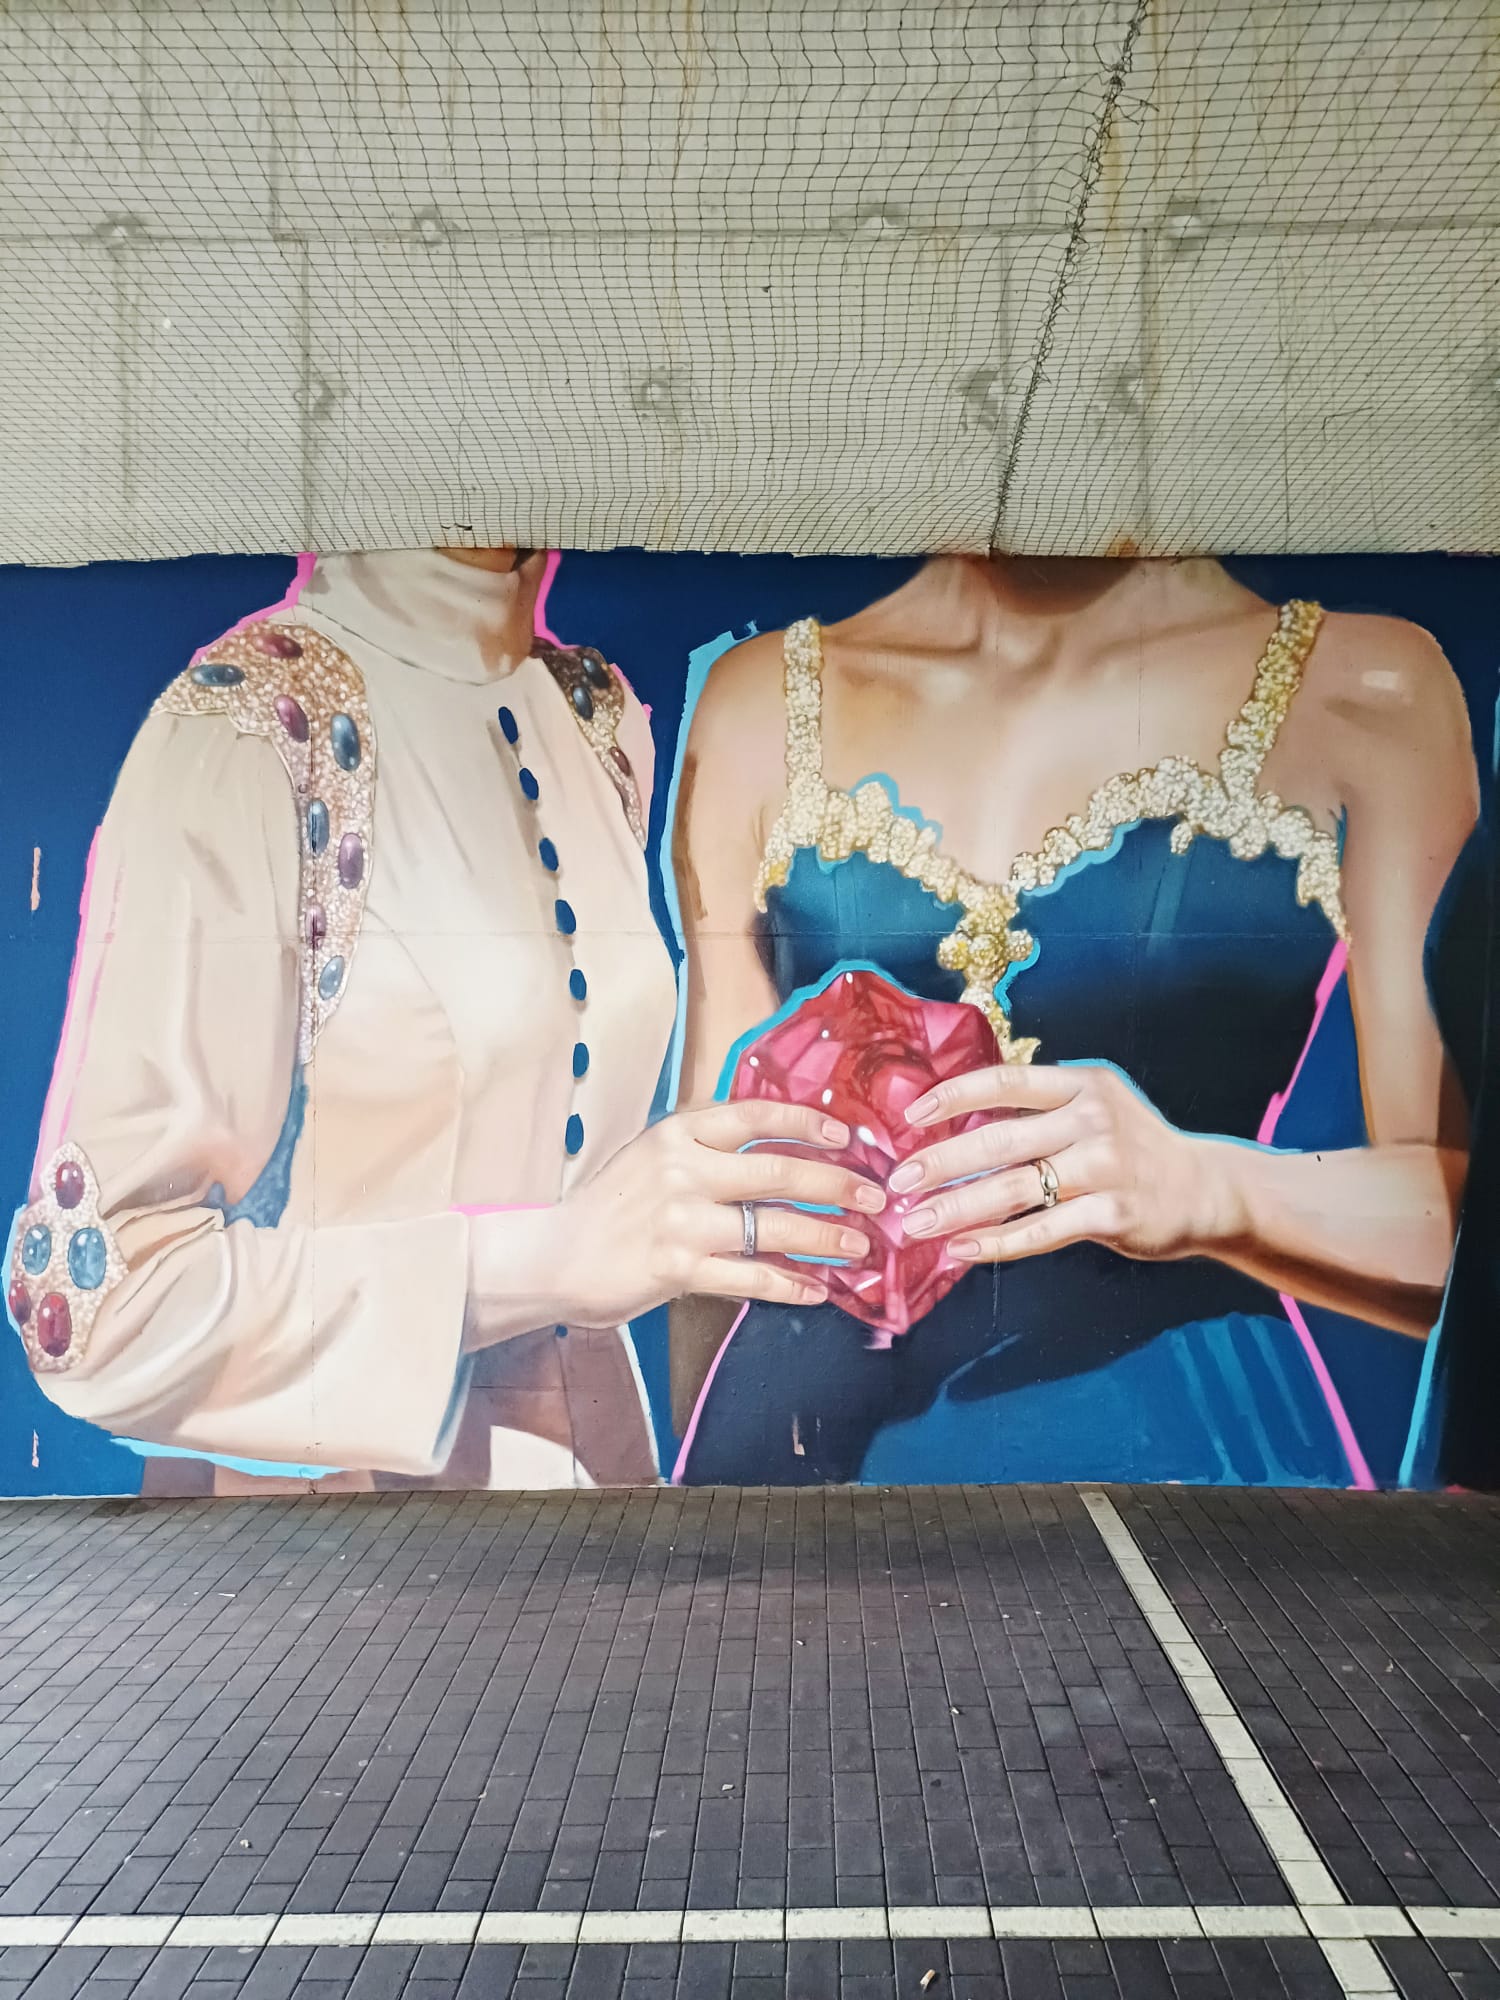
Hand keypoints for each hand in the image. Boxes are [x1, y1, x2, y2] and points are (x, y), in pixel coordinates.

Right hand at [544, 1101, 885, 1326]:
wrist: (556, 1257)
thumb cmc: (613, 1205)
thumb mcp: (653, 1154)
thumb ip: (707, 1144)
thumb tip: (782, 1144)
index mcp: (677, 1131)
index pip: (755, 1115)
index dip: (807, 1123)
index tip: (846, 1134)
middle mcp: (682, 1168)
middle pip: (778, 1171)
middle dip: (837, 1184)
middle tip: (874, 1196)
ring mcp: (681, 1220)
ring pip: (774, 1227)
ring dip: (826, 1238)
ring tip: (859, 1247)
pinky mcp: (679, 1269)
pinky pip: (752, 1276)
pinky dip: (791, 1284)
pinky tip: (816, 1288)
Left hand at [887, 1062, 1232, 1265]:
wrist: (1204, 1189)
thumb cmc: (1131, 1147)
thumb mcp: (1093, 1106)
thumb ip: (1038, 1108)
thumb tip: (954, 1123)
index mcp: (1081, 1084)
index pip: (1004, 1081)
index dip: (953, 1096)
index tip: (910, 1117)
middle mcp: (1092, 1119)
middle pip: (1000, 1140)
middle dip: (941, 1163)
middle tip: (898, 1182)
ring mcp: (1104, 1167)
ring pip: (1014, 1188)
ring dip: (957, 1207)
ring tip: (917, 1222)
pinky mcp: (1112, 1214)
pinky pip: (1041, 1229)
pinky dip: (996, 1242)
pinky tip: (961, 1249)